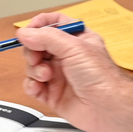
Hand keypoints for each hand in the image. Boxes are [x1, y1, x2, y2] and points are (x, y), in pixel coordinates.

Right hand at [16, 14, 130, 124]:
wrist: (108, 107)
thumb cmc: (102, 77)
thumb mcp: (74, 47)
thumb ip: (46, 37)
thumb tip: (24, 33)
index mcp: (76, 40)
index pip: (54, 23)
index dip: (40, 25)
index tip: (29, 31)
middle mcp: (67, 56)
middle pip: (37, 45)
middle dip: (33, 51)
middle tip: (37, 57)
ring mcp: (59, 75)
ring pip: (33, 65)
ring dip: (34, 69)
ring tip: (47, 75)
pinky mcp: (52, 93)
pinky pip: (32, 85)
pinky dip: (32, 85)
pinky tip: (39, 86)